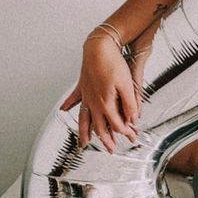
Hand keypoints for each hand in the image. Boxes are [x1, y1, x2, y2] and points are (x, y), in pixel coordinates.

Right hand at [60, 37, 139, 152]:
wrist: (98, 47)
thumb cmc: (113, 64)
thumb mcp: (127, 84)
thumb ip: (130, 104)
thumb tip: (133, 119)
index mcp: (105, 104)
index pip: (116, 125)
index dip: (125, 132)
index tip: (133, 135)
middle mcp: (93, 103)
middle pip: (99, 127)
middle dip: (106, 140)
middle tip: (112, 150)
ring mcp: (86, 96)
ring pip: (84, 119)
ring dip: (84, 132)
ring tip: (83, 143)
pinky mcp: (82, 86)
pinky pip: (74, 100)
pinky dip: (69, 106)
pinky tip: (64, 110)